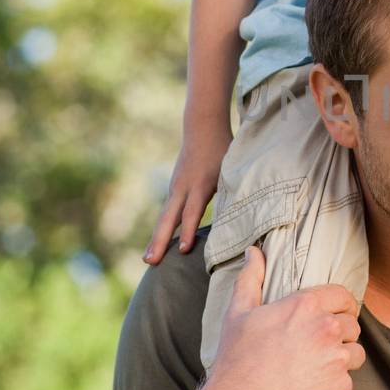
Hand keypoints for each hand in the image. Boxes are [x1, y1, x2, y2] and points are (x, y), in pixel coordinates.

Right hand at [145, 121, 232, 262]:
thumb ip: (232, 191)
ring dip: (156, 238)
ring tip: (148, 260)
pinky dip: (161, 229)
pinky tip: (156, 246)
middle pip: (169, 218)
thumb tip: (241, 219)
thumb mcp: (230, 169)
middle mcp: (183, 188)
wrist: (202, 127)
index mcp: (201, 184)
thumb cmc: (222, 150)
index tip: (184, 251)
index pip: (193, 212)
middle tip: (151, 262)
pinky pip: (167, 213)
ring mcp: (175, 188)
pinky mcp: (174, 189)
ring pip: (165, 218)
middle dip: (160, 241)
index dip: (189, 231)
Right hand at [200, 246, 364, 389]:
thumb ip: (250, 278)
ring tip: (314, 370)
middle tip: (317, 348)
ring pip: (355, 355)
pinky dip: (333, 388)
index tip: (333, 315)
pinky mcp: (341, 389)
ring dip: (341, 360)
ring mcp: (338, 360)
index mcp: (307, 305)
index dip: (341, 306)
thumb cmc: (236, 361)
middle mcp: (328, 329)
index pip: (345, 296)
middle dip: (340, 335)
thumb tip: (254, 251)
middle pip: (353, 325)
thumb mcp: (238, 314)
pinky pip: (347, 384)